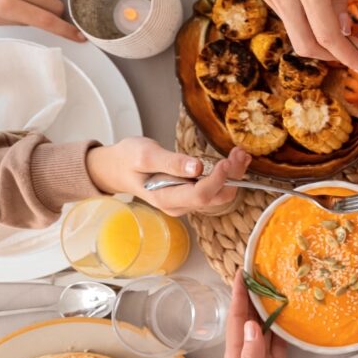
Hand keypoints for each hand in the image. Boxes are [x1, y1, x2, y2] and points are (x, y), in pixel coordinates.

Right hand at [85, 140, 250, 215]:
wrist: (116, 168)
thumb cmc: (127, 160)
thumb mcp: (145, 155)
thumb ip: (170, 162)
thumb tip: (196, 167)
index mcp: (165, 199)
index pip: (200, 195)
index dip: (217, 180)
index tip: (226, 161)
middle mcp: (179, 205)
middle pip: (215, 197)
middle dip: (232, 176)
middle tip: (240, 153)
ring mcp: (186, 202)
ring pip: (219, 194)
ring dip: (234, 175)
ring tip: (241, 154)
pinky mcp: (191, 195)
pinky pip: (215, 189)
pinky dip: (227, 175)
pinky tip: (233, 160)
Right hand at [197, 0, 357, 73]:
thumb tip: (343, 25)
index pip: (328, 36)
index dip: (348, 57)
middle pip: (304, 43)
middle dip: (329, 55)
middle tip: (350, 51)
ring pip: (292, 26)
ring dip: (314, 29)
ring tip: (330, 8)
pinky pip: (280, 8)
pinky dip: (298, 10)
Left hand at [222, 274, 290, 357]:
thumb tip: (253, 325)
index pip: (236, 321)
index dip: (239, 295)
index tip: (243, 271)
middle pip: (248, 320)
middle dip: (253, 295)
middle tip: (264, 269)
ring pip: (264, 331)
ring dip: (268, 310)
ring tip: (278, 286)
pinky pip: (278, 347)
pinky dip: (283, 331)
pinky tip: (290, 320)